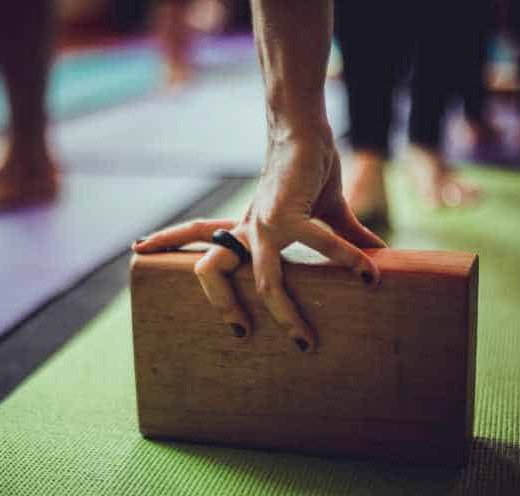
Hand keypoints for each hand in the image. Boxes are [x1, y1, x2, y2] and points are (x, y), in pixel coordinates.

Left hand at [133, 133, 385, 351]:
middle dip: (222, 306)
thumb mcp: (326, 214)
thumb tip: (380, 256)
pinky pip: (319, 244)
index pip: (197, 235)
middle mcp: (248, 229)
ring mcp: (265, 224)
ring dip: (284, 313)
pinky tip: (368, 275)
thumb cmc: (310, 171)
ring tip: (306, 340)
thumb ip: (344, 239)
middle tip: (241, 334)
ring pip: (264, 280)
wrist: (307, 130)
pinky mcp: (290, 214)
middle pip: (211, 272)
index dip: (168, 239)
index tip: (139, 246)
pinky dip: (345, 260)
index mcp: (246, 227)